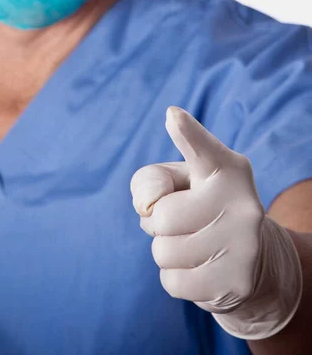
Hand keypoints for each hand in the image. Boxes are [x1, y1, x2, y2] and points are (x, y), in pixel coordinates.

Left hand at [130, 107, 302, 339]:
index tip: (173, 117)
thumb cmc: (200, 208)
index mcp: (227, 169)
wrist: (250, 260)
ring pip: (163, 252)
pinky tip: (199, 267)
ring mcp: (243, 245)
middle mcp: (242, 203)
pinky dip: (174, 277)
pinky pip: (172, 282)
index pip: (203, 150)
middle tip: (181, 222)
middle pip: (162, 216)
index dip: (187, 134)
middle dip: (158, 223)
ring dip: (165, 251)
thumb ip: (152, 180)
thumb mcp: (179, 183)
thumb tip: (147, 203)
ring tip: (191, 244)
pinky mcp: (236, 282)